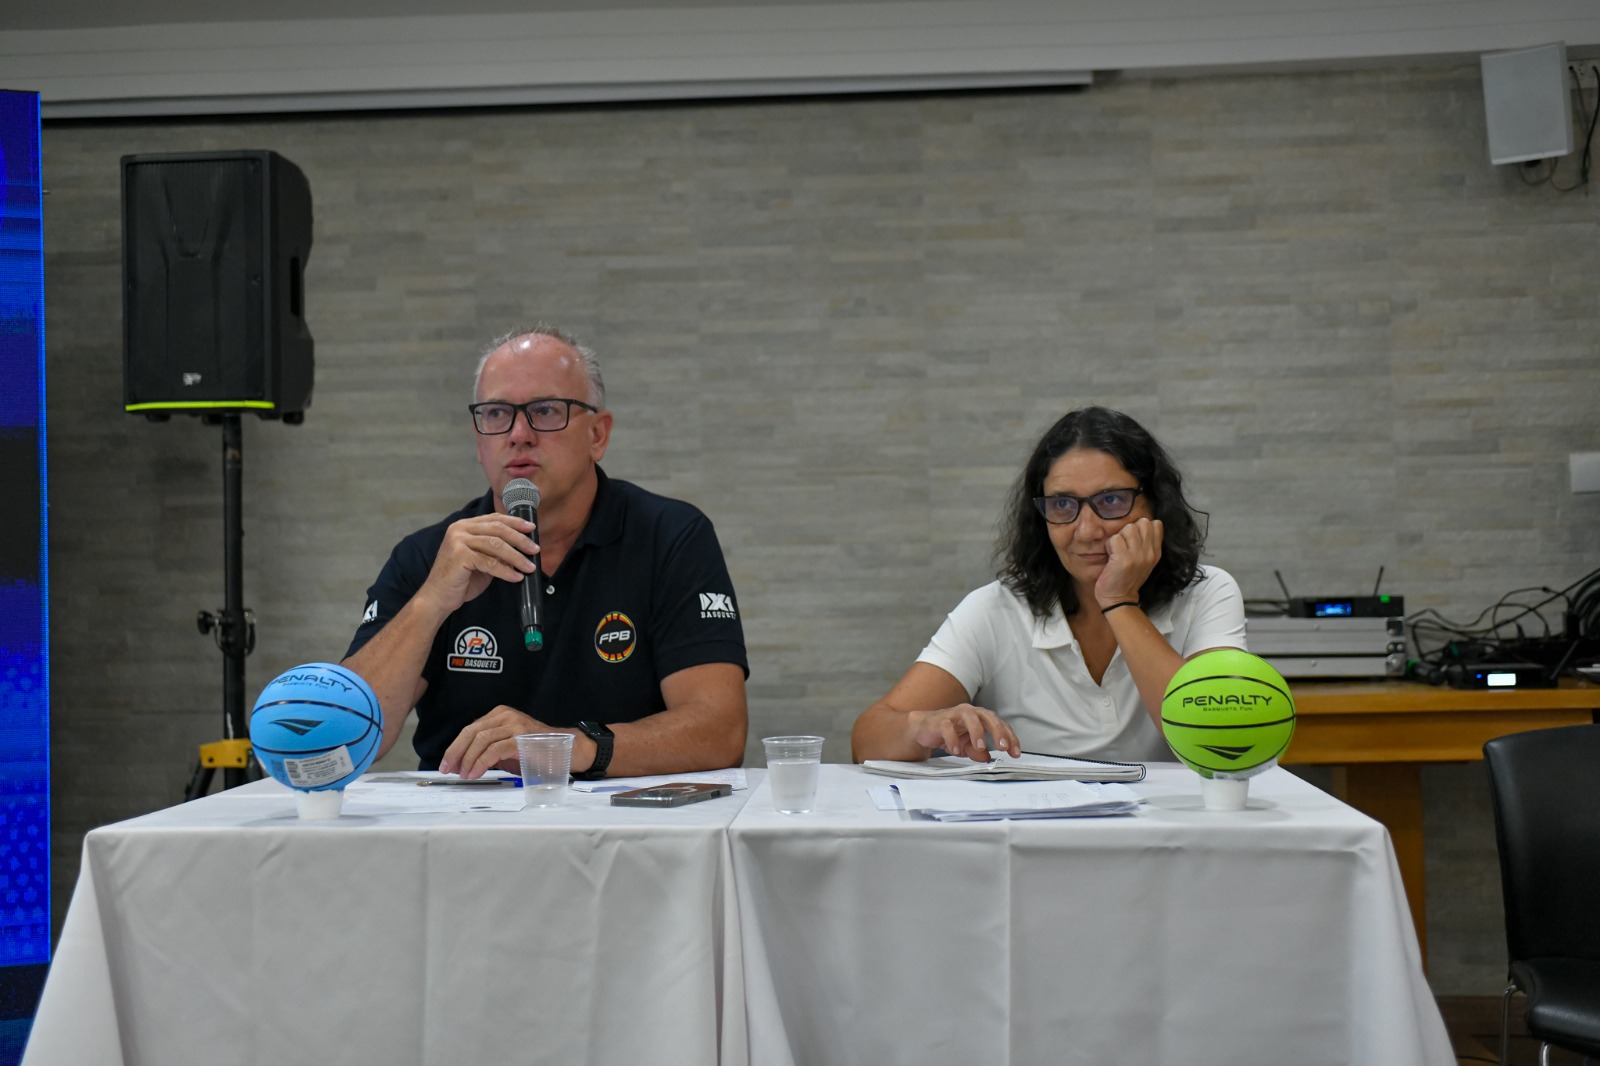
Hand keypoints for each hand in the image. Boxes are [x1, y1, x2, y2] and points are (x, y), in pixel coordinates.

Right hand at [416, 513, 538, 615]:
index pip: (494, 519)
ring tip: (529, 566)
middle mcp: (460, 529)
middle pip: (498, 529)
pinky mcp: (459, 555)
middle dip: (520, 539)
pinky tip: (516, 577)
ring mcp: (458, 541)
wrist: (438, 597)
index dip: (515, 522)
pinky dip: (505, 570)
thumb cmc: (460, 579)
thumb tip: (522, 550)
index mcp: (464, 526)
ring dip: (516, 557)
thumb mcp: (482, 561)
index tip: (532, 528)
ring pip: (496, 545)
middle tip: (535, 549)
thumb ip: (497, 552)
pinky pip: (489, 562)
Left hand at [439, 706, 585, 778]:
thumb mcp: (508, 746)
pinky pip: (494, 750)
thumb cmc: (537, 751)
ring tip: (464, 774)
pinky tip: (475, 773)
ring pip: (480, 740)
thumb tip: (464, 763)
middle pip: (471, 732)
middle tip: (448, 769)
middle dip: (455, 752)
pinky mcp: (521, 739)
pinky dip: (480, 763)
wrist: (567, 750)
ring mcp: (514, 726)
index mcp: (500, 714)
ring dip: (467, 759)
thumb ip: (489, 748)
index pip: (470, 729)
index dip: (455, 747)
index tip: (448, 764)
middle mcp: (506, 716)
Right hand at [906, 704, 1020, 761]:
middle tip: (1002, 747)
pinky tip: (954, 751)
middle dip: (997, 731)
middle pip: (988, 716)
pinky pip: (947, 727)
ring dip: (977, 731)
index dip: (1010, 738)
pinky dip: (952, 739)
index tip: (1015, 753)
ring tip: (981, 747)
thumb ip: (977, 752)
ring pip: (970, 717)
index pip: (1000, 725)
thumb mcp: (967, 747)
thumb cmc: (950, 734)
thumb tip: (987, 758)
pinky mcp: (940, 720)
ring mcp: (955, 714)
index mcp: (981, 718)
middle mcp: (970, 712)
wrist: (925, 729)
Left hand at [1094, 517, 1162, 608]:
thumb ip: (1147, 544)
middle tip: (1124, 545)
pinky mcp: (1123, 559)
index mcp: (1156, 552)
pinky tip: (1110, 556)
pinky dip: (1109, 545)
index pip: (1156, 524)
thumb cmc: (1128, 578)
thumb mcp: (1145, 561)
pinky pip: (1114, 539)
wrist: (1119, 598)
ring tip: (1117, 551)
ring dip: (1119, 537)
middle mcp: (1149, 553)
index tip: (1134, 540)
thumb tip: (1147, 523)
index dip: (1142, 527)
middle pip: (1142, 522)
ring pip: (1128, 528)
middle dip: (1130, 530)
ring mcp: (1137, 556)